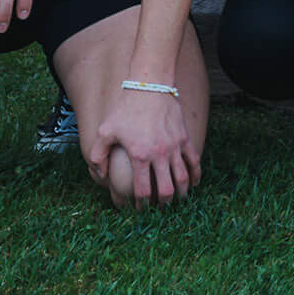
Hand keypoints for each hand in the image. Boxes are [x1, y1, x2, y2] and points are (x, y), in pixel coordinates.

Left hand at [89, 84, 199, 210]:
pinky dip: (196, 175)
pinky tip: (194, 184)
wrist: (149, 86)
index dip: (140, 205)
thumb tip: (101, 175)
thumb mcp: (104, 131)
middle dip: (162, 204)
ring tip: (176, 200)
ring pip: (183, 178)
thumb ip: (97, 155)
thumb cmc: (125, 109)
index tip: (137, 208)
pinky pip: (194, 161)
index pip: (143, 190)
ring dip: (181, 194)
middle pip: (166, 190)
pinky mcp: (184, 138)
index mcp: (140, 155)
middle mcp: (160, 154)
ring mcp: (175, 146)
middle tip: (157, 208)